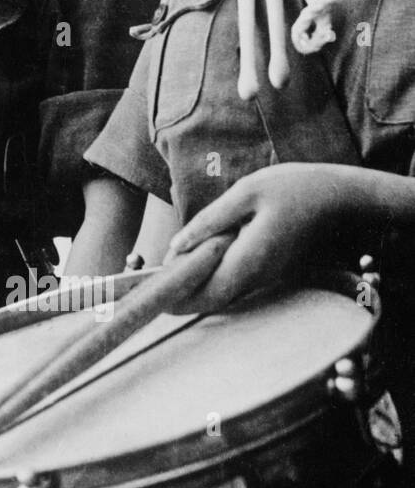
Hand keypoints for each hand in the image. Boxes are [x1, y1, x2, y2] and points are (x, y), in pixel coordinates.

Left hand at [164, 163, 356, 313]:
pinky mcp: (268, 267)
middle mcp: (257, 275)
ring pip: (222, 291)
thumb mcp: (246, 193)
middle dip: (178, 296)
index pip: (206, 294)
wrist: (341, 196)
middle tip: (146, 284)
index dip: (176, 299)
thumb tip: (176, 245)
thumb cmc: (294, 188)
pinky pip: (233, 279)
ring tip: (162, 270)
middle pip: (211, 299)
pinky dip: (209, 275)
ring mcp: (265, 274)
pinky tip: (193, 258)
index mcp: (250, 259)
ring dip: (192, 285)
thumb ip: (210, 221)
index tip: (149, 294)